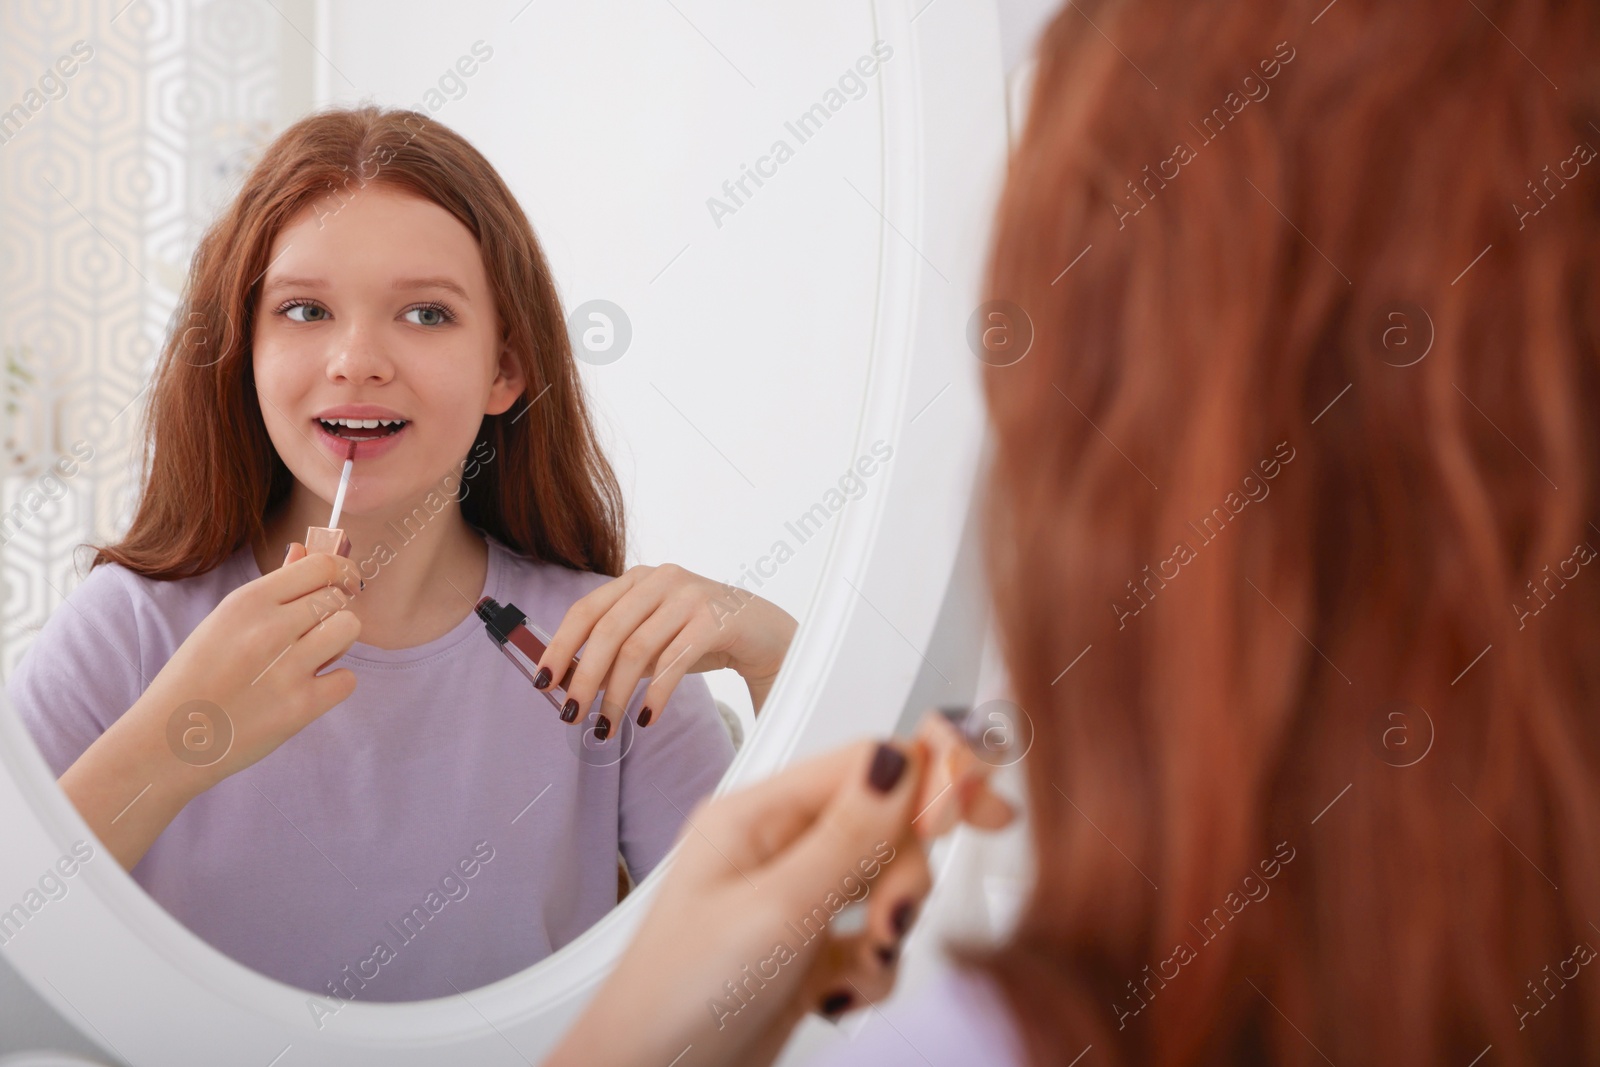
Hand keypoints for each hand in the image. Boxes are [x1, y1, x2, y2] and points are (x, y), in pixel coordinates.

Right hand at [145, 543, 365, 786]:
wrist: (167, 741)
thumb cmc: (195, 678)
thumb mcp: (223, 623)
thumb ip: (272, 589)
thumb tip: (306, 552)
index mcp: (247, 602)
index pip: (321, 566)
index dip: (337, 574)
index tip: (337, 586)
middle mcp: (269, 629)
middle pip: (338, 597)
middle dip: (332, 612)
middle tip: (311, 633)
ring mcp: (287, 668)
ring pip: (349, 629)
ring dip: (338, 643)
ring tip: (312, 658)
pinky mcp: (301, 707)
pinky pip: (347, 679)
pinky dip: (333, 685)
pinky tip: (307, 690)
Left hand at [534, 562, 798, 729]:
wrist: (764, 633)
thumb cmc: (701, 635)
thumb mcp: (654, 639)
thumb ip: (617, 653)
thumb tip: (570, 685)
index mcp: (637, 579)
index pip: (586, 610)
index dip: (560, 646)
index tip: (543, 682)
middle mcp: (660, 580)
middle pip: (608, 631)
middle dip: (584, 678)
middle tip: (571, 716)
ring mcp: (689, 597)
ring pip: (637, 650)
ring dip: (616, 695)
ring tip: (606, 727)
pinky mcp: (715, 620)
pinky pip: (674, 662)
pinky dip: (655, 694)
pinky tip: (645, 718)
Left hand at [545, 737, 931, 1066]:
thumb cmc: (678, 996)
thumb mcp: (776, 909)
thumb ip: (850, 836)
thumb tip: (902, 758)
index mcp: (759, 814)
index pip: (864, 763)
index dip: (930, 776)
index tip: (979, 806)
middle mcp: (778, 847)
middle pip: (887, 823)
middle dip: (907, 873)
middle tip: (896, 917)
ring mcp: (794, 900)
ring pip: (887, 885)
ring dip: (892, 927)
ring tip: (864, 962)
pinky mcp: (808, 951)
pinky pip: (873, 941)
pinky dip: (874, 970)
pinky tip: (841, 995)